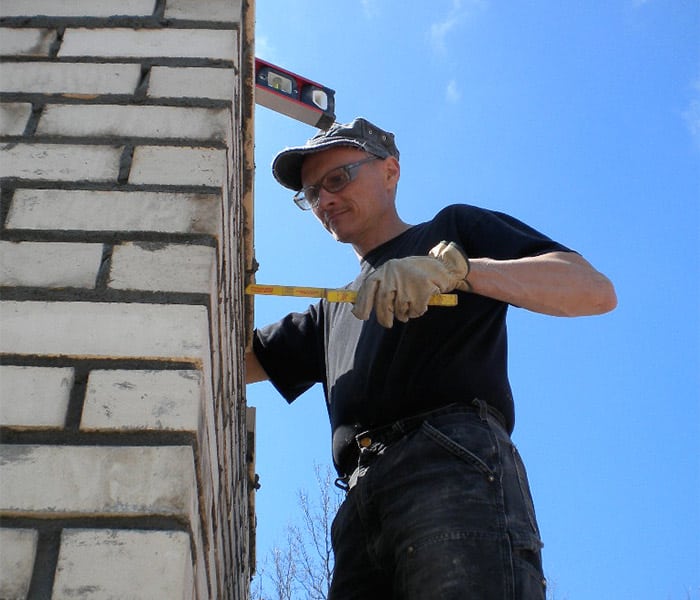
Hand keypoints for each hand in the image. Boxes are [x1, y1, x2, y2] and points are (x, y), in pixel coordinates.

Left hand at [352, 241, 469, 326]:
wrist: (442, 265)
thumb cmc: (414, 274)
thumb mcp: (394, 276)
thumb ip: (379, 289)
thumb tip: (357, 308)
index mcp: (385, 269)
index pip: (368, 287)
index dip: (363, 303)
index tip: (362, 316)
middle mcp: (394, 273)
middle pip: (383, 303)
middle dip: (384, 317)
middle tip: (387, 324)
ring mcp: (408, 281)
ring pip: (400, 309)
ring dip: (404, 314)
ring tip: (410, 304)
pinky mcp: (423, 288)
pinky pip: (415, 311)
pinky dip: (418, 311)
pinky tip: (422, 302)